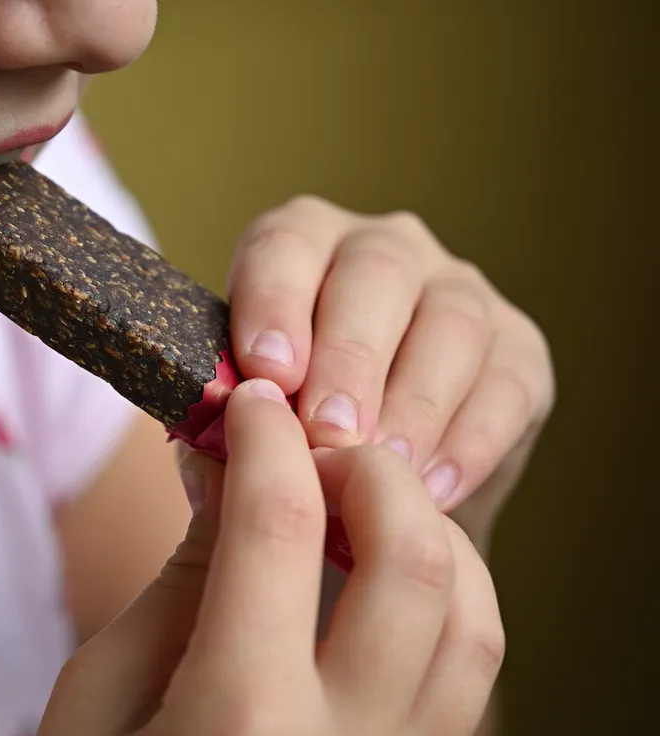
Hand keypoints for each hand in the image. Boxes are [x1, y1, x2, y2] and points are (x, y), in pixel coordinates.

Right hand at [30, 381, 502, 735]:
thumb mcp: (100, 698)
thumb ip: (179, 585)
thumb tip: (233, 476)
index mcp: (237, 724)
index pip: (278, 526)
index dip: (265, 437)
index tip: (249, 402)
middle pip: (414, 561)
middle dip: (368, 468)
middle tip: (314, 445)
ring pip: (472, 621)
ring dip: (425, 533)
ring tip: (357, 506)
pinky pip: (466, 683)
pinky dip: (438, 605)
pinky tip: (375, 585)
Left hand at [226, 196, 554, 550]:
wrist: (372, 485)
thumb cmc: (285, 437)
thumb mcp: (244, 421)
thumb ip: (226, 425)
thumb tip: (218, 457)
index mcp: (299, 244)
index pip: (284, 247)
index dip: (274, 303)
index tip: (267, 373)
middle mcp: (383, 249)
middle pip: (374, 276)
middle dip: (349, 357)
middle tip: (327, 431)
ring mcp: (458, 291)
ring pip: (449, 325)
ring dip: (413, 402)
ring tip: (382, 468)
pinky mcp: (518, 349)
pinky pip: (507, 384)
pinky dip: (470, 441)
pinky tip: (434, 491)